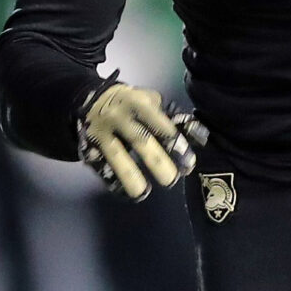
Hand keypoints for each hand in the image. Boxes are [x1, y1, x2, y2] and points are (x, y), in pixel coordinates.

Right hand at [77, 79, 205, 199]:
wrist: (91, 96)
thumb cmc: (133, 103)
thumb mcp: (152, 102)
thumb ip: (174, 119)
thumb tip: (201, 138)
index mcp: (139, 103)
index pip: (159, 123)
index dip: (175, 142)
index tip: (188, 163)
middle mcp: (119, 116)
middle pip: (139, 140)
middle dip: (157, 162)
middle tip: (172, 180)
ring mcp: (102, 131)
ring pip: (116, 155)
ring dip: (129, 175)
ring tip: (143, 194)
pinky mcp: (89, 144)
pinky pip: (98, 163)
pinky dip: (110, 178)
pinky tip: (121, 191)